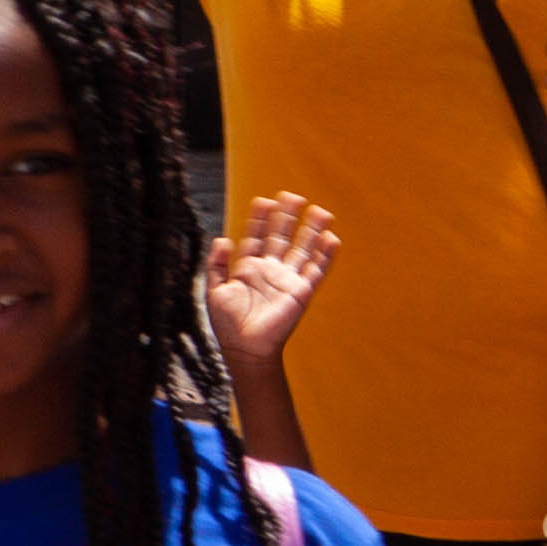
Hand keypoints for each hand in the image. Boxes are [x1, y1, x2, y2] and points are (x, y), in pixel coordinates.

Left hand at [200, 190, 338, 377]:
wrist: (245, 349)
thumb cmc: (228, 324)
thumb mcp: (215, 290)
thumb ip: (217, 264)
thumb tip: (222, 238)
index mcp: (249, 268)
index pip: (257, 237)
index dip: (260, 220)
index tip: (265, 201)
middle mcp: (270, 270)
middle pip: (282, 237)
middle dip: (287, 217)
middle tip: (292, 196)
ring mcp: (288, 279)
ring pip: (303, 249)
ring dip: (312, 231)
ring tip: (320, 211)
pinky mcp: (302, 291)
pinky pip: (317, 270)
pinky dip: (325, 255)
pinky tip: (330, 238)